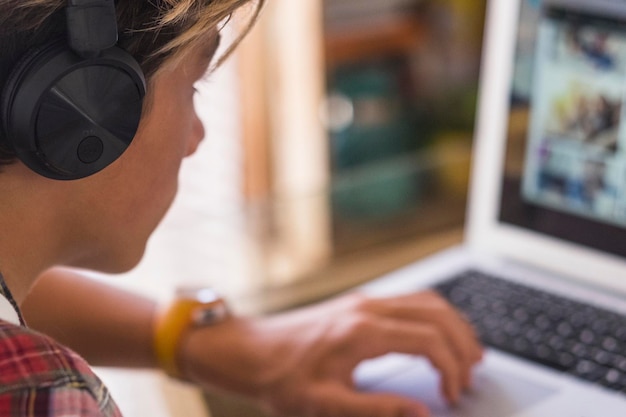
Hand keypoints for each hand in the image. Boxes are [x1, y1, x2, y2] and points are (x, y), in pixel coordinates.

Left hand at [179, 290, 482, 416]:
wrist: (249, 351)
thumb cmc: (281, 379)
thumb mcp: (326, 405)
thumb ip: (378, 409)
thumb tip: (423, 414)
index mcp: (363, 332)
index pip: (430, 341)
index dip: (452, 370)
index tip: (454, 395)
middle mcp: (368, 308)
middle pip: (438, 314)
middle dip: (464, 344)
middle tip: (472, 375)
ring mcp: (364, 301)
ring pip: (427, 300)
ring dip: (453, 325)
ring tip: (468, 354)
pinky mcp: (359, 303)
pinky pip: (410, 300)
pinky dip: (434, 316)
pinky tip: (437, 336)